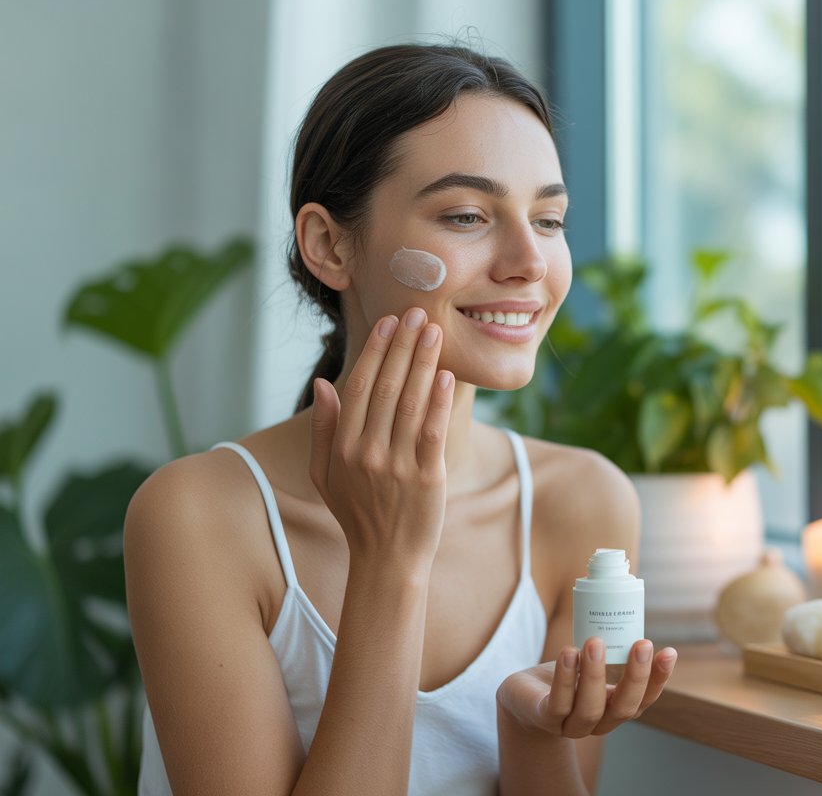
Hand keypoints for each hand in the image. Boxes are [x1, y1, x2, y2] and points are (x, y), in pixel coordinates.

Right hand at [308, 308, 454, 566]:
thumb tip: (324, 382)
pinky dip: (440, 401)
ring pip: (411, 403)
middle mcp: (367, 453)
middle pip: (386, 388)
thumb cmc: (358, 514)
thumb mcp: (327, 475)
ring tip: (434, 332)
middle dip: (402, 346)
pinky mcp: (426, 477)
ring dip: (423, 363)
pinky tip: (446, 375)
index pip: (359, 388)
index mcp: (343, 448)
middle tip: (418, 313)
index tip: (389, 323)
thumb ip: (325, 429)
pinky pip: (433, 431)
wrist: (388, 560)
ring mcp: (397, 465)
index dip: (375, 352)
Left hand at [497, 638, 677, 738]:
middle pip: (624, 708)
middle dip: (636, 676)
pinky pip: (558, 702)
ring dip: (595, 674)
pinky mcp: (544, 718)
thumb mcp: (593, 664)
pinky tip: (569, 652)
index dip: (659, 679)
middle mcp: (599, 721)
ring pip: (590, 708)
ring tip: (597, 641)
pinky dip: (565, 677)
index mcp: (615, 707)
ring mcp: (571, 724)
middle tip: (642, 644)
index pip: (644, 699)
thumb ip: (612, 650)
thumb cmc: (566, 674)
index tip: (668, 651)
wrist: (524, 697)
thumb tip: (629, 607)